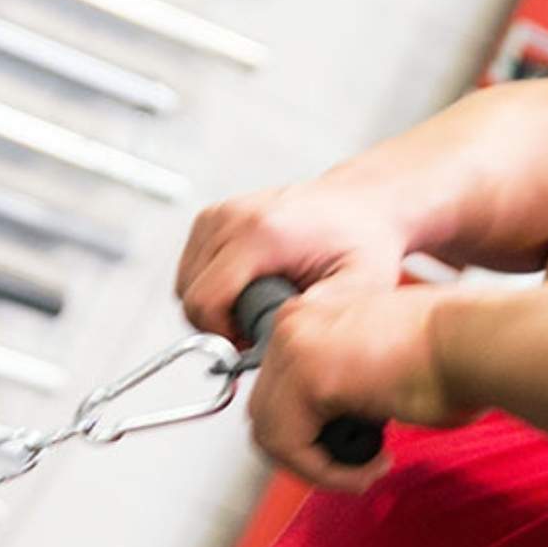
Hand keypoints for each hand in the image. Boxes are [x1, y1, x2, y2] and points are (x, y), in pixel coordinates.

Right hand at [176, 176, 412, 344]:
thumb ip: (316, 316)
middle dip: (217, 323)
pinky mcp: (213, 216)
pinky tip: (245, 288)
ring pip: (184, 283)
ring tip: (255, 307)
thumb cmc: (362, 241)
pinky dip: (210, 285)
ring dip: (213, 306)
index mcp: (263, 232)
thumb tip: (275, 340)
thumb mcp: (358, 287)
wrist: (362, 204)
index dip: (222, 335)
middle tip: (257, 327)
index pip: (204, 300)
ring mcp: (220, 213)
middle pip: (188, 295)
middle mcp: (234, 216)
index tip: (250, 342)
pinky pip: (190, 267)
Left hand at [247, 279, 478, 491]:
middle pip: (265, 414)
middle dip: (305, 455)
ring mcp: (295, 346)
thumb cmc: (451, 355)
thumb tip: (321, 429)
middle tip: (350, 470)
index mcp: (309, 316)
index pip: (274, 392)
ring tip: (363, 472)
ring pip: (272, 437)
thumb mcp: (374, 370)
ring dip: (316, 468)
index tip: (346, 453)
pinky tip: (367, 470)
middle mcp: (293, 324)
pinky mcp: (308, 378)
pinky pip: (294, 450)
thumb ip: (338, 392)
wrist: (478, 342)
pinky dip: (326, 474)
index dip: (306, 436)